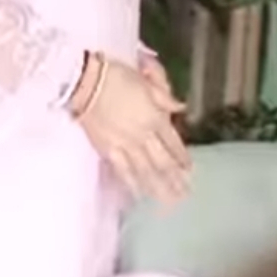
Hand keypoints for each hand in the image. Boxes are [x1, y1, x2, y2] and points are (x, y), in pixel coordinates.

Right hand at [74, 56, 191, 204]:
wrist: (86, 81)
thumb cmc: (117, 75)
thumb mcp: (147, 80)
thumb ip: (164, 97)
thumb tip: (180, 108)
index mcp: (155, 117)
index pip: (173, 143)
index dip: (182, 157)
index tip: (189, 170)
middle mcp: (143, 135)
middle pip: (162, 161)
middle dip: (175, 179)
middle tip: (184, 194)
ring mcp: (125, 144)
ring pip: (146, 170)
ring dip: (158, 186)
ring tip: (168, 200)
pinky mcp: (107, 149)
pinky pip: (122, 170)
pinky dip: (132, 183)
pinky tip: (139, 194)